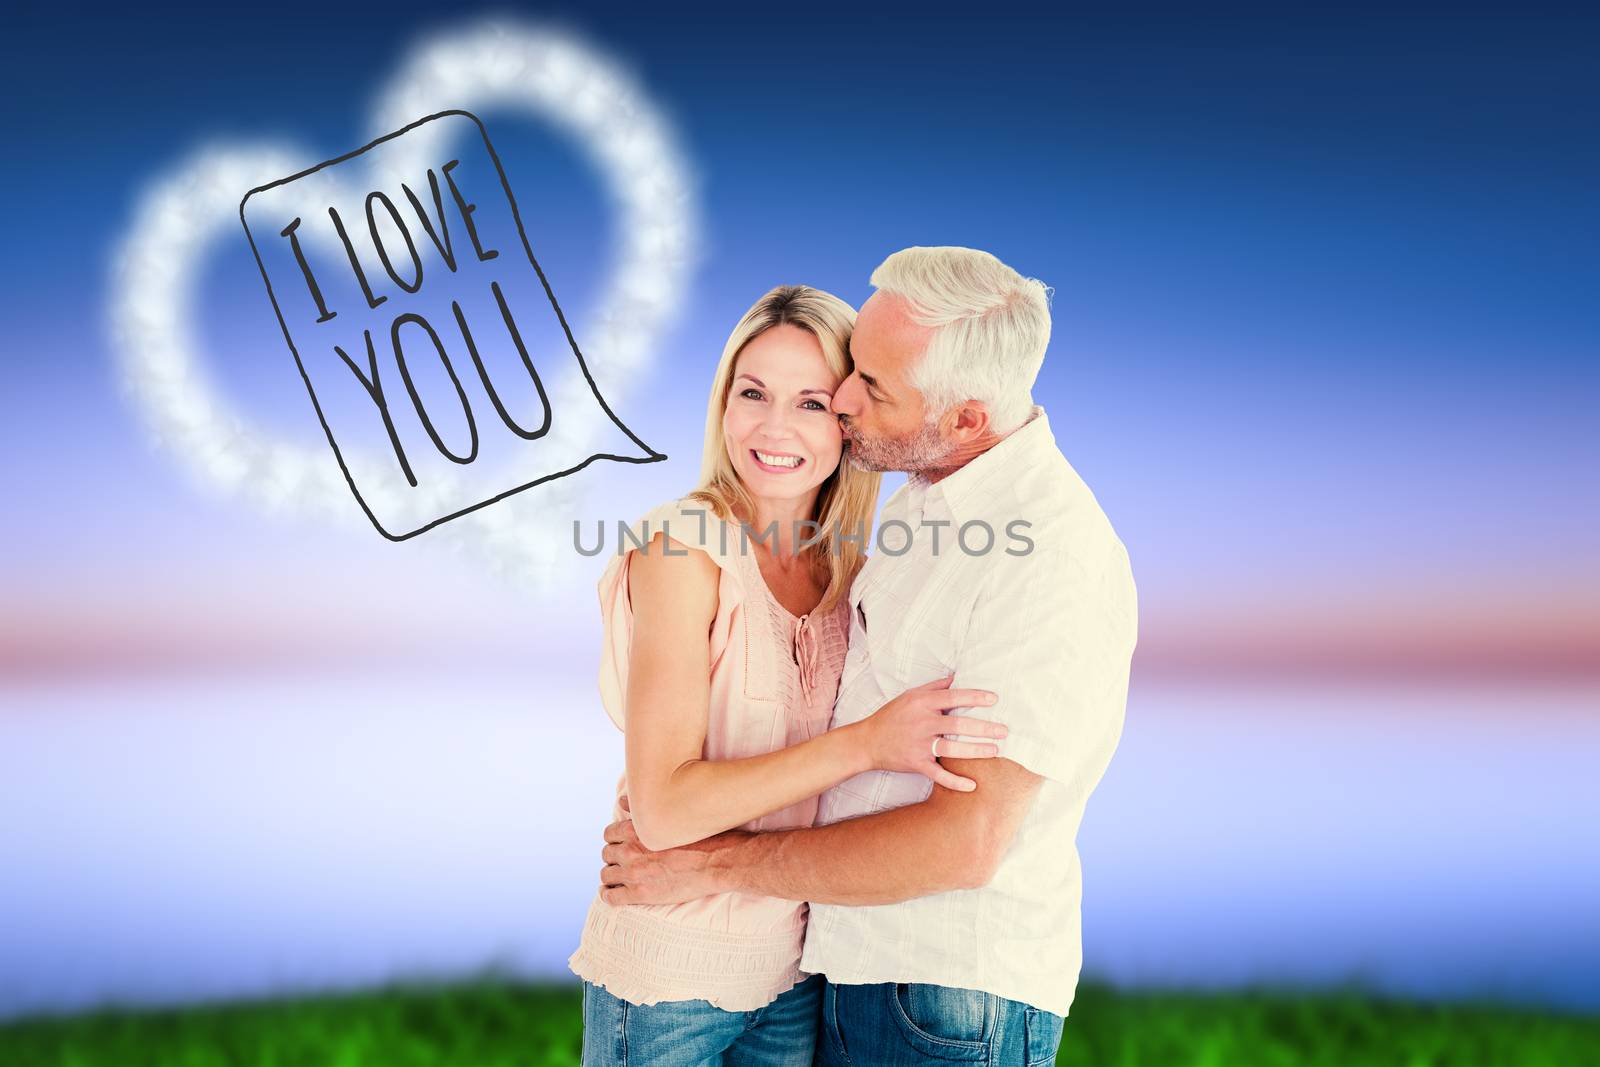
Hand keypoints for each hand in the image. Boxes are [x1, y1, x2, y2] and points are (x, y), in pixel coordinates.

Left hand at [599, 795, 741, 904]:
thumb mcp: (672, 816)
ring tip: (620, 879)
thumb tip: (622, 801)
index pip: (609, 833)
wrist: (717, 862)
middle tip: (624, 862)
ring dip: (611, 876)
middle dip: (614, 857)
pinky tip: (615, 894)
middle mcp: (630, 850)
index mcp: (636, 830)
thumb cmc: (701, 836)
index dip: (615, 839)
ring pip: (606, 875)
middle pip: (606, 854)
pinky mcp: (640, 894)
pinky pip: (611, 897)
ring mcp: (633, 873)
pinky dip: (609, 895)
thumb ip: (642, 810)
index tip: (622, 844)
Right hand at [858, 673, 1005, 791]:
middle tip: (1004, 730)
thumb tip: (956, 676)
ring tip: (995, 750)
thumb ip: (934, 687)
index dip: (975, 698)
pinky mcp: (915, 763)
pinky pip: (938, 774)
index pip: (953, 697)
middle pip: (957, 724)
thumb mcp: (909, 696)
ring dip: (975, 750)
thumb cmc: (891, 716)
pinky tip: (972, 785)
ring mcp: (918, 744)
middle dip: (983, 727)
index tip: (994, 699)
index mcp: (921, 703)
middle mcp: (921, 722)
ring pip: (951, 748)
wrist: (867, 741)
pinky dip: (954, 781)